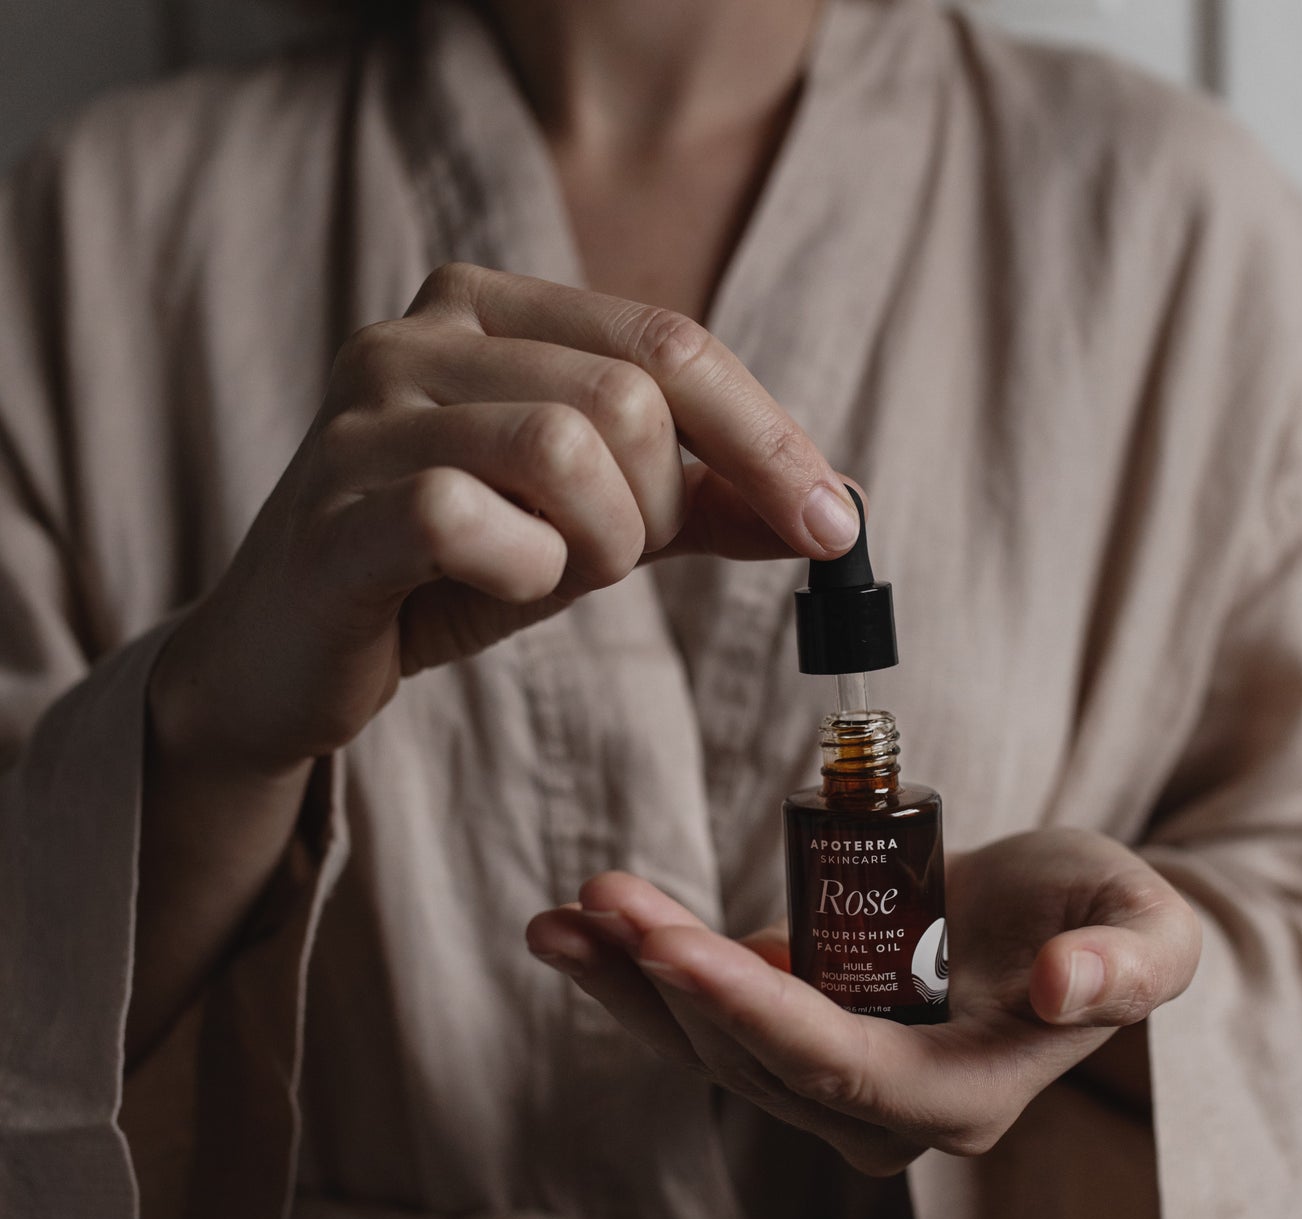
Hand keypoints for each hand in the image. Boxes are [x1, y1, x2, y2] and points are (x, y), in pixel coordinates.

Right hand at [150, 264, 857, 774]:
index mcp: (489, 307)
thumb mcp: (591, 523)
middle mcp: (419, 334)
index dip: (766, 438)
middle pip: (630, 398)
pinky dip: (518, 571)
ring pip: (563, 447)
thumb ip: (702, 501)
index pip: (670, 342)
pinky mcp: (333, 507)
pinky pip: (468, 519)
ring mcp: (365, 415)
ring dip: (596, 543)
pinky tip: (487, 586)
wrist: (293, 653)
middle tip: (607, 557)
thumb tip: (833, 506)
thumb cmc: (447, 573)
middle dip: (657, 508)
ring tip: (544, 572)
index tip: (832, 527)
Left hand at [525, 829, 1201, 1175]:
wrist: (1053, 916)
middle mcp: (886, 1109)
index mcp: (965, 1095)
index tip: (676, 949)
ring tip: (564, 917)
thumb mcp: (1146, 920)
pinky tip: (583, 931)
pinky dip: (645, 975)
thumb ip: (1128, 962)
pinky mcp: (797, 1032)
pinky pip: (711, 1017)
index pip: (842, 1067)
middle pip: (756, 1058)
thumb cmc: (1100, 914)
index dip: (755, 1012)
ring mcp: (833, 1077)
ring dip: (633, 981)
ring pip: (715, 1044)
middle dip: (670, 981)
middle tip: (601, 902)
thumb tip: (1060, 990)